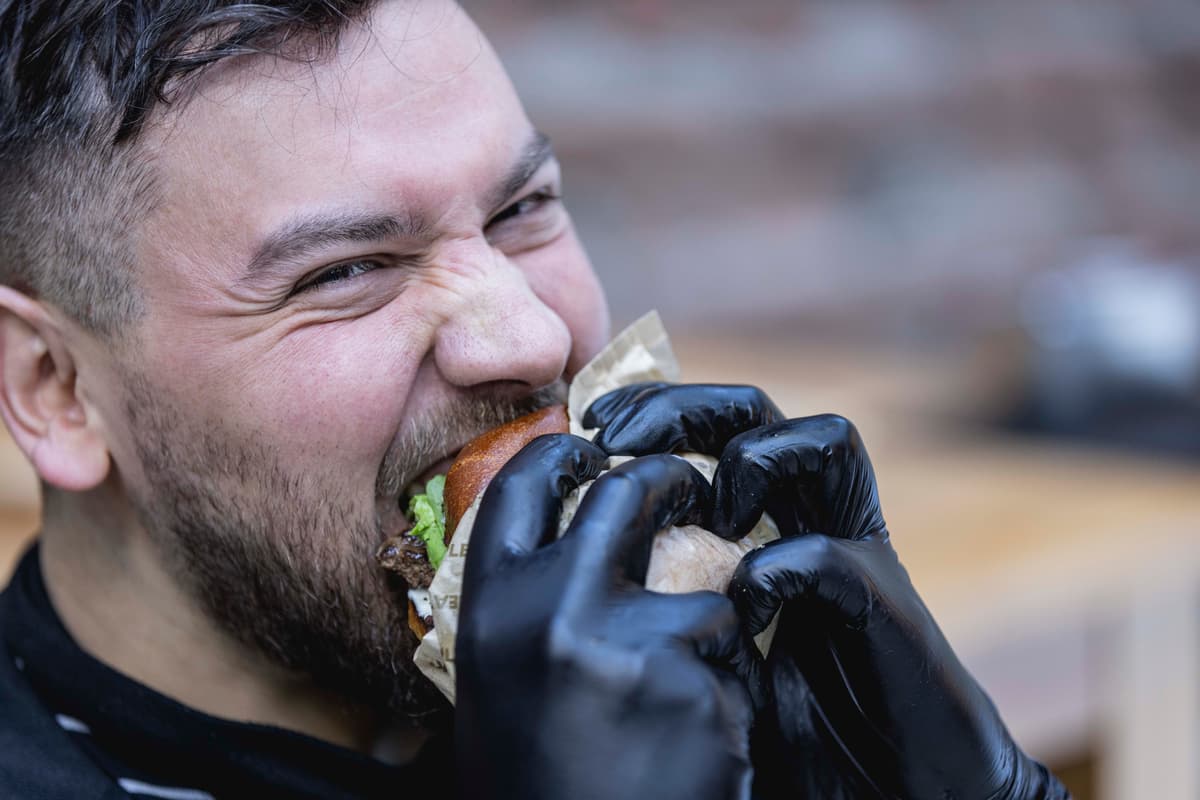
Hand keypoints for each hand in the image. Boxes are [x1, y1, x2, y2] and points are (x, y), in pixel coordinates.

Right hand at [455, 433, 754, 799]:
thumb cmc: (535, 785)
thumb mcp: (500, 688)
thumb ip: (527, 610)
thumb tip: (563, 536)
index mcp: (490, 608)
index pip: (521, 485)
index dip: (562, 453)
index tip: (595, 448)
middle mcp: (552, 609)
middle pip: (630, 491)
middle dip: (674, 483)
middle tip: (695, 494)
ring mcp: (628, 644)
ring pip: (706, 589)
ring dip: (709, 634)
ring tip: (680, 701)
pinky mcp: (697, 687)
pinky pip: (733, 662)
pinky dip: (725, 696)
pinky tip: (694, 749)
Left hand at [586, 384, 1068, 799]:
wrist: (883, 781)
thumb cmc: (779, 706)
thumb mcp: (702, 629)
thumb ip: (661, 581)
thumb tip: (563, 556)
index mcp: (769, 513)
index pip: (715, 419)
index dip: (653, 405)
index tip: (592, 424)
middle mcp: (814, 514)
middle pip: (759, 409)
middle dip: (684, 407)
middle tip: (619, 439)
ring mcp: (855, 551)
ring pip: (826, 442)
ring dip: (756, 460)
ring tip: (709, 515)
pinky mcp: (882, 609)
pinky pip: (833, 556)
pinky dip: (778, 570)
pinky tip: (740, 610)